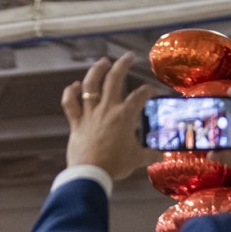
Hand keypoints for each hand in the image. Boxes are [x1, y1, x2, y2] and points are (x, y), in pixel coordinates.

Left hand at [62, 53, 159, 179]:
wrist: (90, 174)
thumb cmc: (115, 165)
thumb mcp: (136, 159)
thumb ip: (149, 155)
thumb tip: (160, 156)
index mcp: (124, 115)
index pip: (140, 96)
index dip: (148, 91)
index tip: (151, 91)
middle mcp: (107, 109)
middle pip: (114, 79)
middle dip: (123, 64)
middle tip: (128, 56)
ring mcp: (89, 114)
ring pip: (90, 86)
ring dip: (96, 71)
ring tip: (103, 62)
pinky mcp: (76, 123)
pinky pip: (70, 103)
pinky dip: (70, 93)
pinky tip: (75, 85)